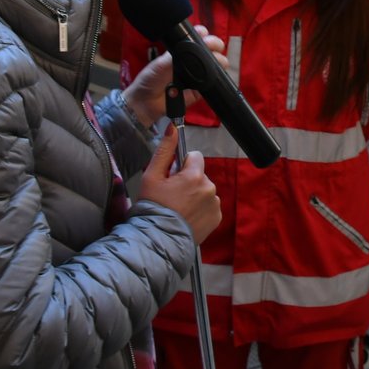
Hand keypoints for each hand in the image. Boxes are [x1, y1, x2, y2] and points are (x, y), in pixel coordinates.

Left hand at [124, 25, 227, 123]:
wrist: (146, 103)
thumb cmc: (150, 80)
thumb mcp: (159, 64)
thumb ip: (174, 56)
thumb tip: (190, 48)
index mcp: (181, 51)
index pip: (196, 39)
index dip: (203, 35)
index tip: (205, 34)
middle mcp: (191, 62)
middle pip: (209, 50)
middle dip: (215, 45)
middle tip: (215, 47)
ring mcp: (196, 75)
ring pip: (214, 65)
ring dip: (219, 61)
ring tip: (218, 61)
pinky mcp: (199, 90)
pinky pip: (211, 83)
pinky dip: (216, 78)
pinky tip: (216, 74)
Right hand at [139, 123, 220, 242]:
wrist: (158, 240)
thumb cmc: (152, 208)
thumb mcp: (151, 176)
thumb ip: (165, 150)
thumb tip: (173, 128)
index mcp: (195, 175)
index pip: (194, 156)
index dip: (182, 164)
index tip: (172, 176)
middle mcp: (209, 188)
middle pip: (199, 175)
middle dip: (188, 181)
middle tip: (172, 196)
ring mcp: (214, 204)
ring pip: (204, 190)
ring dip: (194, 195)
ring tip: (178, 209)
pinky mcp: (216, 218)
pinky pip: (209, 206)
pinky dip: (200, 209)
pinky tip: (186, 217)